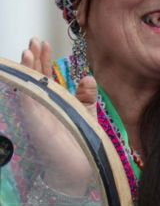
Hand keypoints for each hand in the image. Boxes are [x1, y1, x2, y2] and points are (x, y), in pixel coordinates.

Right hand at [18, 38, 96, 192]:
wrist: (81, 165)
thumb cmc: (82, 140)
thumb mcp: (86, 112)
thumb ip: (86, 95)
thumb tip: (88, 77)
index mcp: (54, 100)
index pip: (46, 75)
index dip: (44, 59)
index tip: (45, 43)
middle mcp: (43, 104)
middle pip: (35, 77)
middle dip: (33, 58)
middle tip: (33, 40)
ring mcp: (37, 112)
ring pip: (28, 85)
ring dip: (27, 68)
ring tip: (27, 50)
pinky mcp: (35, 120)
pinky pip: (27, 99)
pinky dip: (26, 84)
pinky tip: (26, 71)